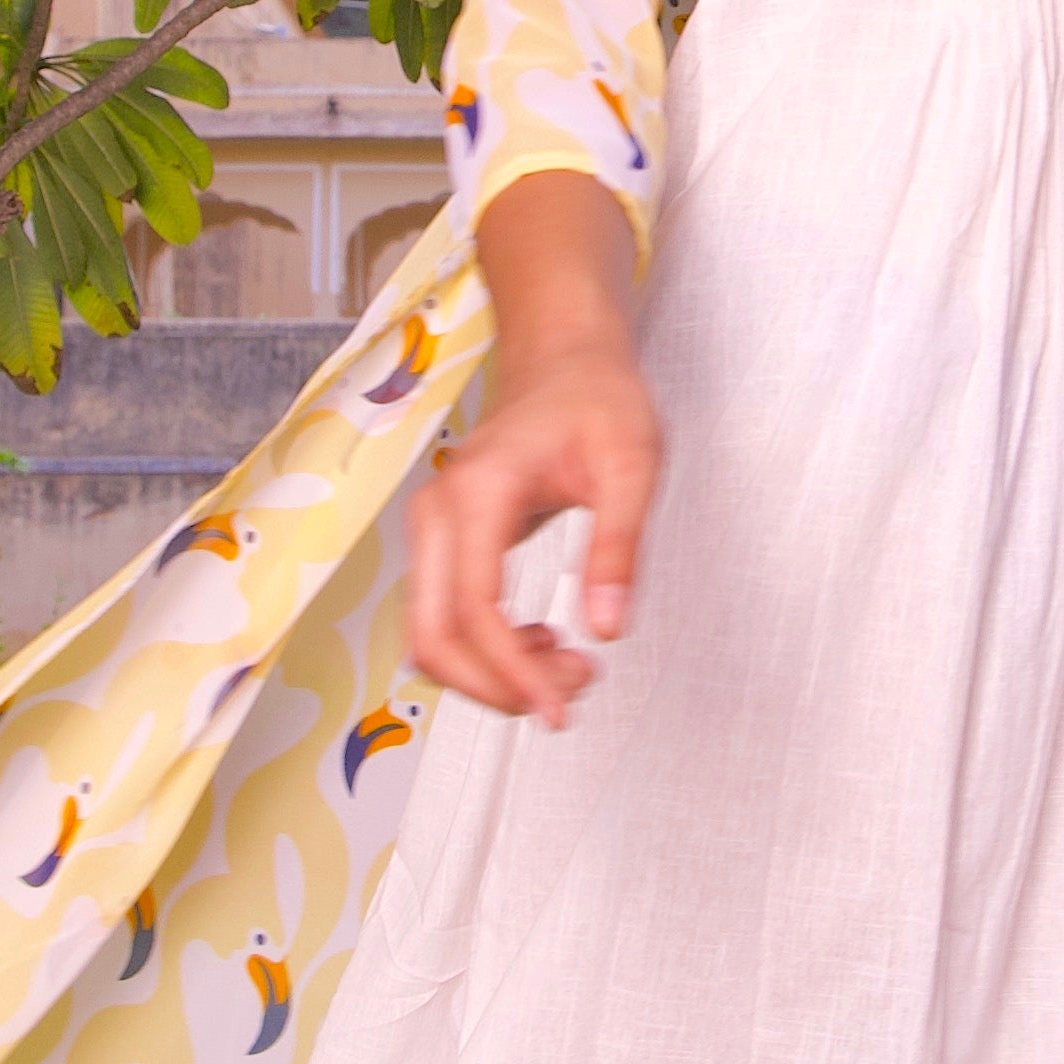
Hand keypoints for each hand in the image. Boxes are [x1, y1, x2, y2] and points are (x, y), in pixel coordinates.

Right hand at [407, 169, 658, 724]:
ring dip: (489, 673)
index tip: (559, 707)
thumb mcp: (632, 465)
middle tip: (566, 697)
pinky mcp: (445, 542)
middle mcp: (439, 513)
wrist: (564, 356)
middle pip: (433, 637)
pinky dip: (484, 650)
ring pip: (431, 636)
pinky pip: (445, 617)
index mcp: (479, 493)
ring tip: (566, 667)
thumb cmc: (596, 397)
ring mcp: (433, 528)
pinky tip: (543, 643)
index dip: (513, 672)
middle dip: (495, 686)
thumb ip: (619, 547)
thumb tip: (607, 628)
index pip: (477, 610)